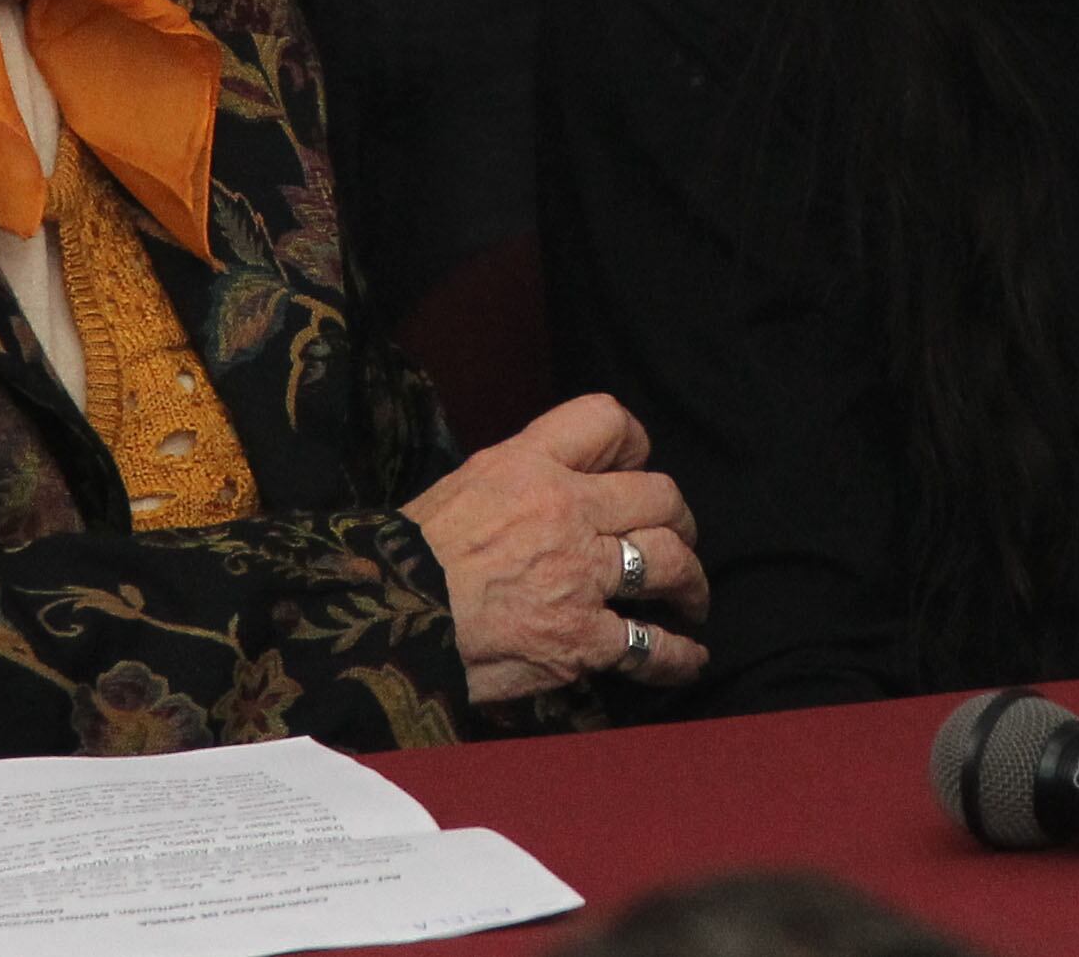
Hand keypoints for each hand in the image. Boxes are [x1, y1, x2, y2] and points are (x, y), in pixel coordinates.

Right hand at [399, 392, 712, 703]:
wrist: (387, 620)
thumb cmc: (406, 559)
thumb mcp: (459, 489)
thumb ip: (512, 482)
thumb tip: (537, 492)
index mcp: (529, 465)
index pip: (605, 420)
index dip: (633, 444)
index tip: (636, 468)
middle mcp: (566, 511)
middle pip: (659, 496)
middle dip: (680, 519)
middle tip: (680, 538)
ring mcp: (580, 575)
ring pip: (669, 563)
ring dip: (690, 583)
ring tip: (691, 599)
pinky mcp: (581, 637)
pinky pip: (650, 644)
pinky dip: (676, 655)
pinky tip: (688, 658)